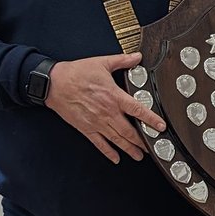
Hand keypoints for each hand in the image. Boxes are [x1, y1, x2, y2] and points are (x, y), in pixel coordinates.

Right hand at [46, 52, 163, 164]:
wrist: (53, 83)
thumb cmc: (76, 73)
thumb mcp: (101, 63)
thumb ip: (122, 61)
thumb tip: (137, 57)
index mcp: (114, 96)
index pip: (138, 110)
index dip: (151, 119)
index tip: (161, 127)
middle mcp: (107, 112)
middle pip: (129, 131)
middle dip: (142, 141)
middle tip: (152, 147)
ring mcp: (96, 122)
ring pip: (117, 140)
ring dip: (129, 149)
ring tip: (139, 156)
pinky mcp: (86, 128)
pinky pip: (99, 144)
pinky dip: (108, 152)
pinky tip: (116, 158)